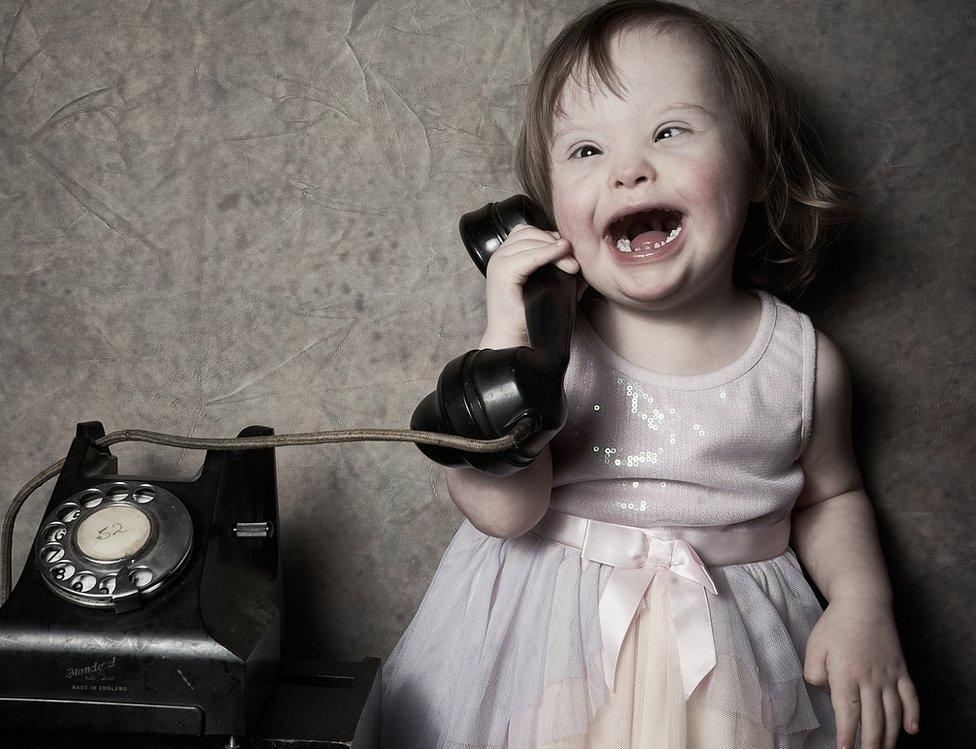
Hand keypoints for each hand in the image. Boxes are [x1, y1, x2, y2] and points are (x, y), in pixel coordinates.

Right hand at [481, 224, 586, 348]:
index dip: (551, 238)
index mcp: (507, 256)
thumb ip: (560, 269)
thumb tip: (581, 259)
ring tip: (571, 266)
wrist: (517, 340)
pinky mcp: (502, 273)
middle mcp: (499, 256)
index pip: (529, 231)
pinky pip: (529, 256)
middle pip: (529, 232)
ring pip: (530, 240)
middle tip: (574, 262)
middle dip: (555, 242)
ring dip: (554, 249)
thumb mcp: (549, 286)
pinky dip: (547, 254)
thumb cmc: (532, 317)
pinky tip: (562, 257)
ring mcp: (498, 263)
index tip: (569, 254)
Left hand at [803, 597, 919, 747]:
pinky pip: (911, 696)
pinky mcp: (901, 669)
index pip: (848, 712)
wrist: (863, 602)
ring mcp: (889, 675)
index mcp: (846, 674)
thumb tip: (827, 693)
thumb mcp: (814, 646)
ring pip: (893, 713)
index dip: (847, 734)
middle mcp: (870, 678)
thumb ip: (814, 673)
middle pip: (873, 719)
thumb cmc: (834, 625)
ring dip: (889, 736)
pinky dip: (913, 715)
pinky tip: (911, 730)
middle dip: (870, 743)